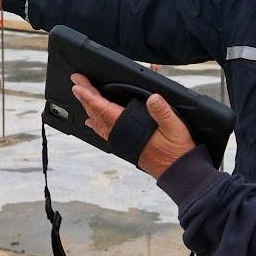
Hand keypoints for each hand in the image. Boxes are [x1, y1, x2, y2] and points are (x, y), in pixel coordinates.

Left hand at [70, 73, 195, 178]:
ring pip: (98, 123)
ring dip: (89, 109)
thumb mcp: (175, 127)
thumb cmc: (177, 151)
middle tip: (77, 84)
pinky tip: (92, 122)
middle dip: (85, 98)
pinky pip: (104, 131)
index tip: (78, 85)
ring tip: (83, 98)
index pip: (103, 108)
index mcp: (129, 127)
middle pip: (96, 113)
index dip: (89, 96)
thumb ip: (163, 112)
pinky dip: (96, 123)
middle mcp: (120, 135)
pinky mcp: (124, 145)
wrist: (178, 172)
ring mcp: (121, 141)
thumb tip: (153, 98)